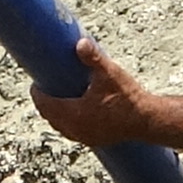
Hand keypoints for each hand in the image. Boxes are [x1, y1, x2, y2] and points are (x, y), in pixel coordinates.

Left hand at [32, 37, 162, 148]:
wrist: (147, 120)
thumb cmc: (128, 97)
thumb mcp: (109, 74)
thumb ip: (94, 58)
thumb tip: (80, 42)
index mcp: (73, 114)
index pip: (45, 104)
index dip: (37, 93)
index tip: (36, 82)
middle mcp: (75, 129)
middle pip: (49, 116)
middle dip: (44, 103)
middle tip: (45, 87)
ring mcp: (84, 137)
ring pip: (60, 126)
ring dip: (55, 114)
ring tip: (58, 98)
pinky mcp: (94, 140)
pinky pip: (72, 132)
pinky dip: (67, 122)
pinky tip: (74, 113)